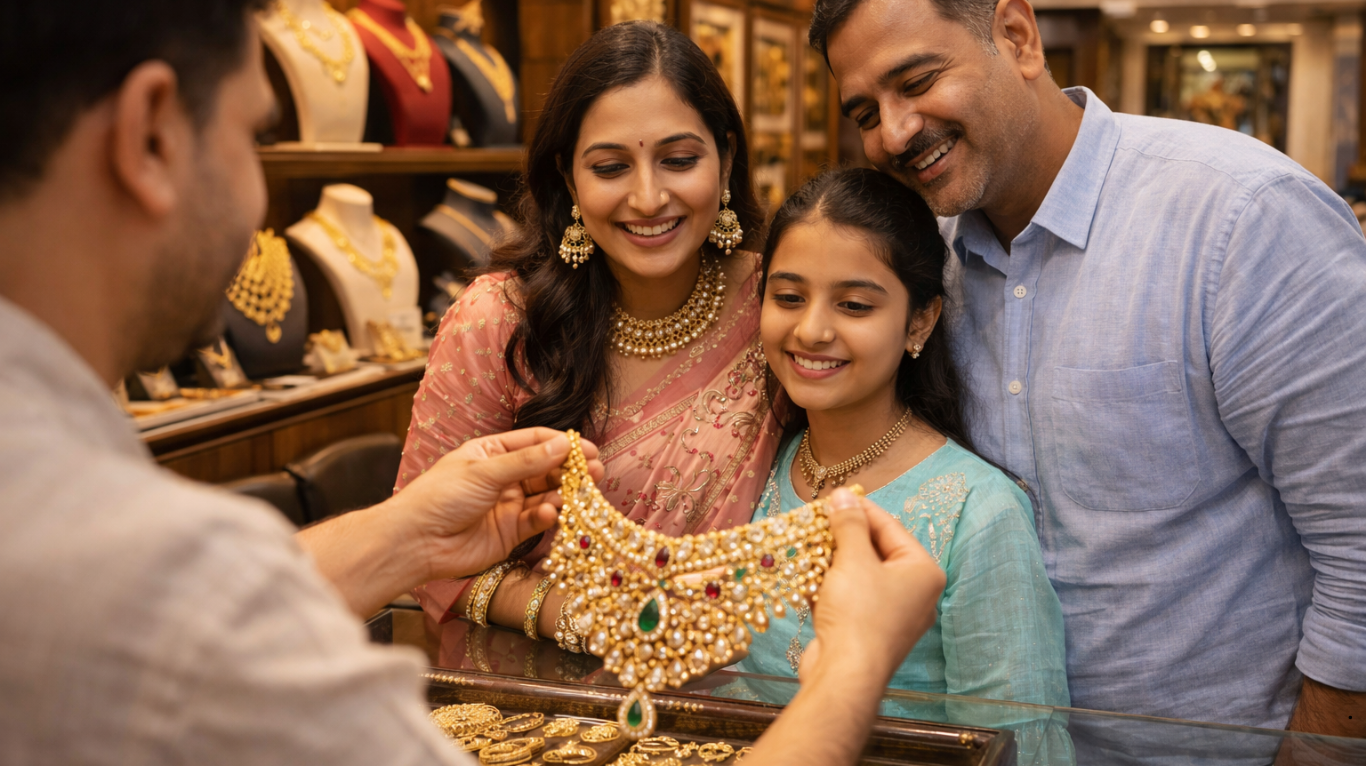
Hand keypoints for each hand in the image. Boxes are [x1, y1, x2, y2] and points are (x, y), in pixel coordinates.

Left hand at [392, 428, 603, 582]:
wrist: (416, 541)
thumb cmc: (440, 497)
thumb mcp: (485, 471)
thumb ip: (527, 461)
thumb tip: (564, 444)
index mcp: (492, 452)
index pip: (535, 442)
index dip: (563, 445)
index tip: (588, 449)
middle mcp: (503, 477)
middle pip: (545, 470)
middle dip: (571, 471)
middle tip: (595, 472)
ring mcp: (507, 505)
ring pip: (545, 496)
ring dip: (564, 494)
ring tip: (582, 493)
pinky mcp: (510, 533)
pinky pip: (536, 521)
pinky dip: (547, 516)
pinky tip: (551, 513)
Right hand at [798, 488, 944, 685]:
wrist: (845, 675)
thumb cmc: (859, 614)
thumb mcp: (852, 560)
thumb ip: (849, 525)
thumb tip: (843, 496)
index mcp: (923, 572)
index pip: (890, 527)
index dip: (859, 510)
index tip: (832, 498)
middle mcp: (915, 593)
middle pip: (876, 550)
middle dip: (844, 536)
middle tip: (817, 519)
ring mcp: (893, 614)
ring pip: (861, 574)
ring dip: (834, 560)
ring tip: (809, 542)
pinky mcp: (869, 631)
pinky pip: (852, 597)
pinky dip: (832, 585)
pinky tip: (809, 574)